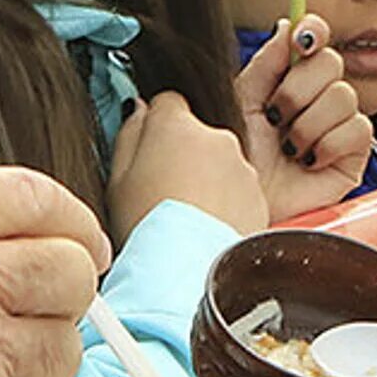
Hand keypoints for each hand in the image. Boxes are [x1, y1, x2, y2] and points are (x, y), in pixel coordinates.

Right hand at [108, 90, 266, 245]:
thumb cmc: (146, 230)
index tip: (150, 151)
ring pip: (221, 163)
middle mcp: (217, 138)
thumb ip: (128, 134)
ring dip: (208, 180)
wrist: (186, 275)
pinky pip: (239, 191)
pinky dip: (226, 204)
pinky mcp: (259, 198)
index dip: (156, 126)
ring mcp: (243, 168)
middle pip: (198, 134)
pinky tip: (205, 229)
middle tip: (164, 192)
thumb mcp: (116, 180)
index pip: (168, 102)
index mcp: (177, 126)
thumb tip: (139, 111)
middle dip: (184, 154)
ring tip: (186, 218)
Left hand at [237, 15, 373, 218]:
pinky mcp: (354, 155)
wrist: (240, 203)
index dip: (313, 32)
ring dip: (308, 124)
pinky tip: (308, 160)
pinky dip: (327, 144)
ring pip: (344, 96)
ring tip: (288, 148)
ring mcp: (338, 125)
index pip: (316, 39)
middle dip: (298, 89)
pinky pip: (357, 129)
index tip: (301, 40)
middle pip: (331, 62)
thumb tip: (288, 26)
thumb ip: (265, 63)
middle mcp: (317, 98)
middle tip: (276, 115)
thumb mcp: (241, 102)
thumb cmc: (236, 159)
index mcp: (289, 79)